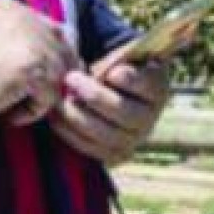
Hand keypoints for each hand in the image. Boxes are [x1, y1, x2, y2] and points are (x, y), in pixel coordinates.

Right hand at [0, 0, 78, 127]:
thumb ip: (16, 40)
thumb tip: (54, 59)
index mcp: (12, 6)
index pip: (53, 32)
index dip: (49, 60)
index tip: (29, 82)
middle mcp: (25, 16)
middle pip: (64, 52)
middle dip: (51, 80)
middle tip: (24, 100)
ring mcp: (31, 39)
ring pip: (60, 76)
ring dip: (40, 98)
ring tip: (8, 107)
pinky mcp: (32, 66)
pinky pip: (52, 97)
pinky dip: (32, 112)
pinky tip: (7, 114)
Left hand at [50, 59, 172, 165]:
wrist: (111, 95)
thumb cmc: (113, 69)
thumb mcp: (120, 58)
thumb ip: (116, 60)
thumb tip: (109, 74)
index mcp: (156, 89)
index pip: (147, 84)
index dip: (130, 80)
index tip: (111, 72)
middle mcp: (149, 118)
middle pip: (124, 112)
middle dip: (95, 96)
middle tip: (71, 78)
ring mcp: (133, 140)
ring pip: (106, 134)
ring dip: (78, 117)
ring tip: (61, 101)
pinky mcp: (115, 155)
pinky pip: (92, 148)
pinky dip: (71, 134)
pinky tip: (57, 118)